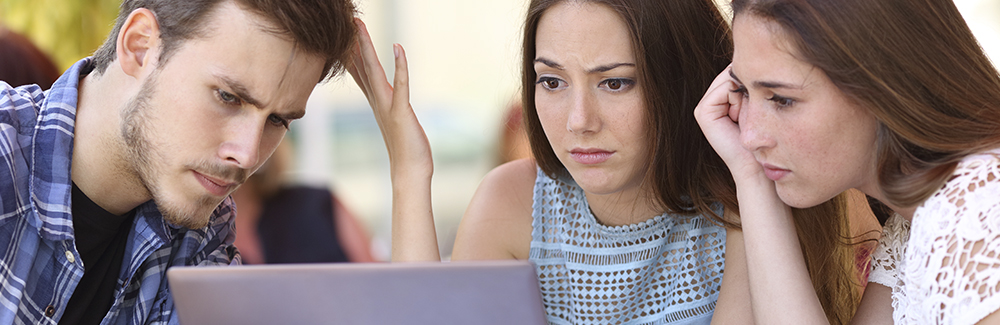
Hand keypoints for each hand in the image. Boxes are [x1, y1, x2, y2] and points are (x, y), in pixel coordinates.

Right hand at [348, 18, 432, 179]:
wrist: (409, 173)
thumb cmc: (406, 151)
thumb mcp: (396, 123)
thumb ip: (390, 109)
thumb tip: (386, 100)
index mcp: (376, 102)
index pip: (360, 72)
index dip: (352, 52)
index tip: (344, 34)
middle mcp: (378, 101)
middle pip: (361, 66)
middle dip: (354, 42)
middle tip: (348, 21)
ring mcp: (387, 106)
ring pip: (373, 71)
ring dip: (367, 48)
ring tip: (359, 27)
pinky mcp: (400, 112)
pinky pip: (400, 84)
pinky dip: (399, 66)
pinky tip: (398, 47)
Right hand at [694, 67, 762, 182]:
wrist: (757, 165)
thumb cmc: (765, 139)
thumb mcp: (762, 105)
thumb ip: (754, 84)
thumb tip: (763, 57)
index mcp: (724, 99)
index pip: (739, 72)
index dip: (754, 79)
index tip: (764, 100)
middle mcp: (711, 101)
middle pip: (733, 73)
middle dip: (749, 84)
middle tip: (757, 108)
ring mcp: (704, 106)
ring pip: (730, 78)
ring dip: (746, 92)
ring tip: (750, 114)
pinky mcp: (703, 112)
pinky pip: (724, 88)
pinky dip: (738, 98)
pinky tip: (742, 115)